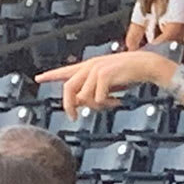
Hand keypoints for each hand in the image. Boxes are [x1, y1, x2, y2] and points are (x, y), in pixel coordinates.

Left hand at [39, 49, 172, 116]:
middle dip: (69, 105)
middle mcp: (89, 66)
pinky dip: (107, 104)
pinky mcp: (104, 75)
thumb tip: (76, 103)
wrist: (145, 65)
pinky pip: (98, 98)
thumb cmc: (127, 74)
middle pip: (68, 88)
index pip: (65, 71)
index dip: (51, 75)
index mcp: (88, 66)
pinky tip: (117, 102)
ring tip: (110, 104)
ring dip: (96, 106)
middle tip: (73, 118)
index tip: (38, 78)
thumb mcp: (106, 84)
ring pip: (84, 97)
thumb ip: (90, 90)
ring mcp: (96, 69)